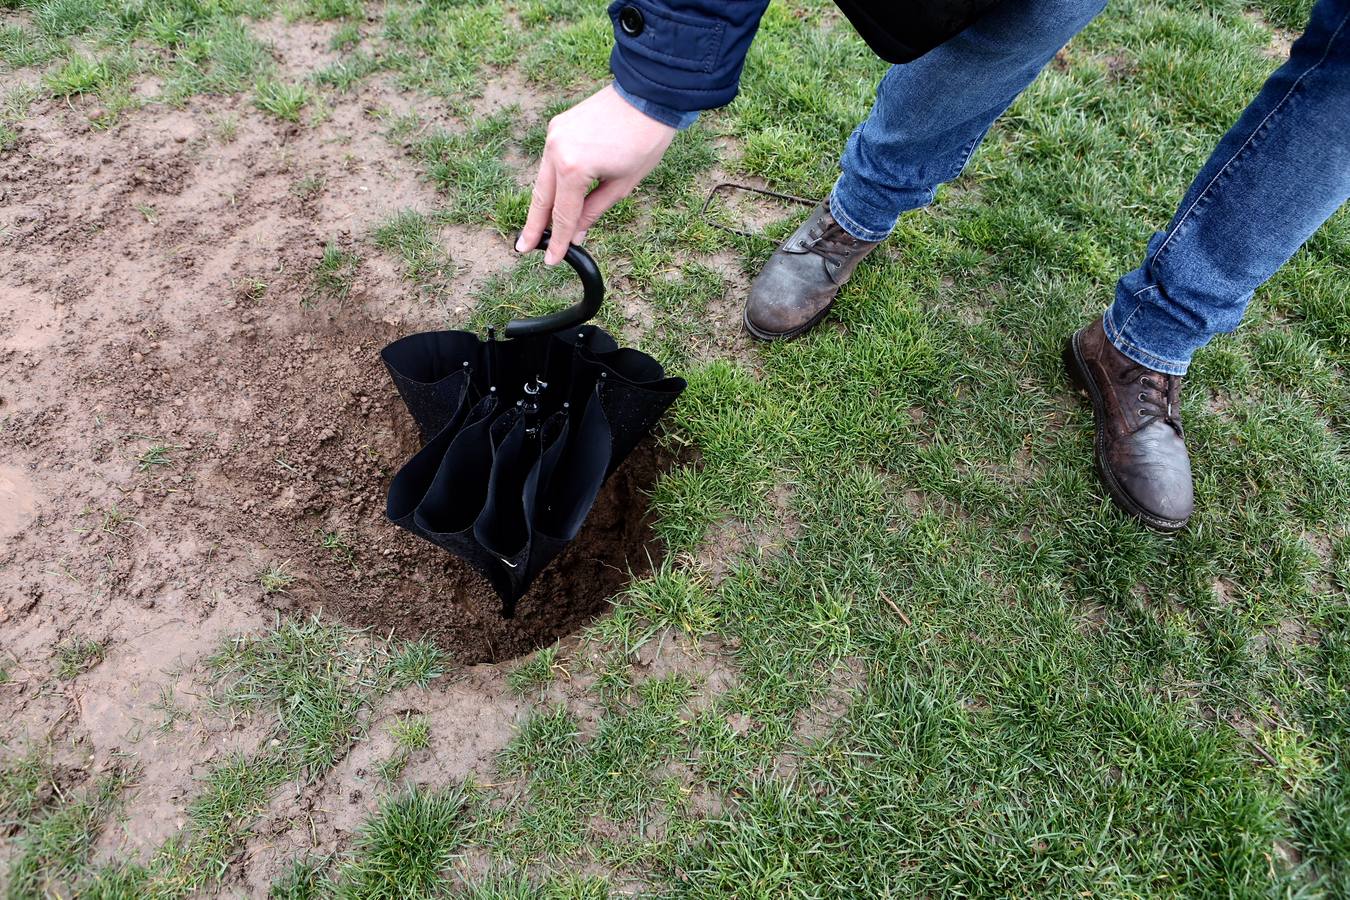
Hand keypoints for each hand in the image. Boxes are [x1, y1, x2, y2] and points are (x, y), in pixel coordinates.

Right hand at [516, 84, 675, 264]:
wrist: (647, 95)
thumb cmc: (644, 140)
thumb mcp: (622, 185)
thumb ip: (593, 211)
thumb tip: (575, 234)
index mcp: (574, 168)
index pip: (562, 214)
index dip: (557, 240)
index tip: (551, 260)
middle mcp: (556, 150)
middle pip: (541, 198)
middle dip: (533, 226)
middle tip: (522, 249)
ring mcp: (553, 135)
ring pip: (542, 179)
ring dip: (540, 204)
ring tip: (535, 228)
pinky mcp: (557, 126)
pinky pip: (549, 161)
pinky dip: (550, 180)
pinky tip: (552, 196)